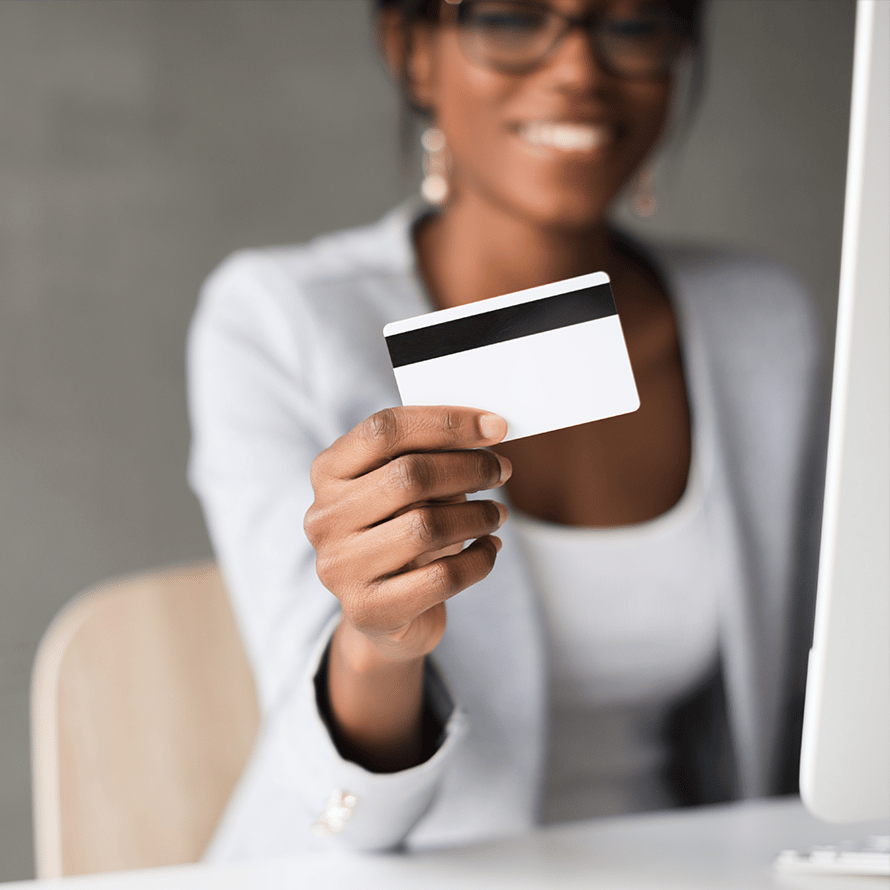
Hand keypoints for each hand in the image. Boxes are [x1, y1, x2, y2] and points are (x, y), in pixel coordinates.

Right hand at [304, 406, 510, 666]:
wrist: (383, 614)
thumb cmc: (400, 533)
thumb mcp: (407, 490)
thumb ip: (432, 458)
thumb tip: (489, 434)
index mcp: (328, 472)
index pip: (385, 430)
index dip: (446, 422)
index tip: (496, 426)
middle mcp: (324, 517)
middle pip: (408, 475)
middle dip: (469, 468)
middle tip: (502, 470)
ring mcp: (340, 566)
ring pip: (426, 527)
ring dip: (477, 515)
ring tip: (497, 514)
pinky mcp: (368, 609)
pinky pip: (441, 578)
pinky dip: (479, 559)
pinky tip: (489, 549)